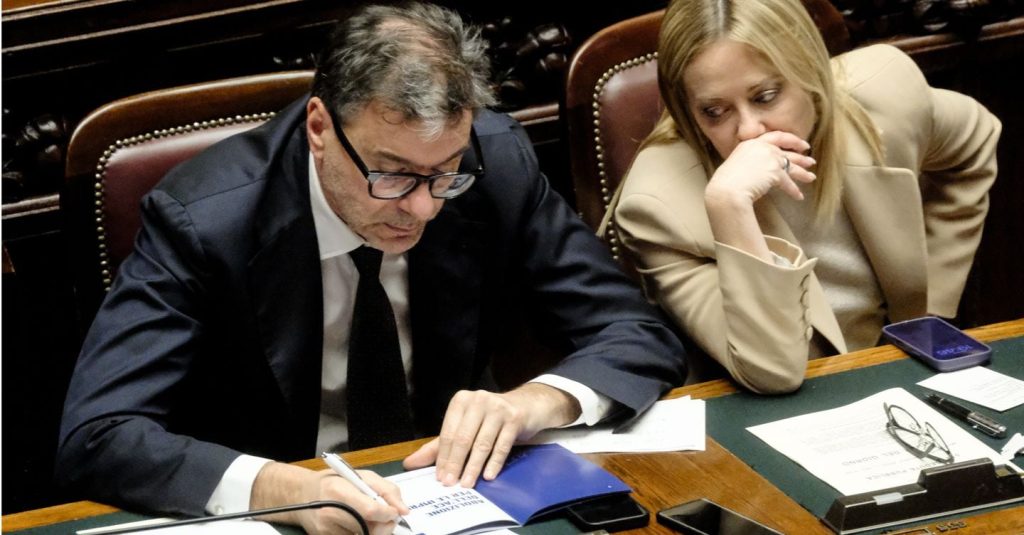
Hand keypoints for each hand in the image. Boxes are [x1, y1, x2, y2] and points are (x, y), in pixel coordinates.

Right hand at [251, 462, 408, 534]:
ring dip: (374, 532)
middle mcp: (330, 512)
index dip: (387, 514)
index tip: (394, 513)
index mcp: (339, 490)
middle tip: (386, 519)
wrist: (302, 495)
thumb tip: (404, 511)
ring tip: (371, 521)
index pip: (370, 510)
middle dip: (384, 526)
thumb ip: (386, 490)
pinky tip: (359, 527)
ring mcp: (325, 530)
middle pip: (368, 529)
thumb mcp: (362, 476)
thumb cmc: (335, 482)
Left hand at [403, 383, 578, 487]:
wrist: (526, 405)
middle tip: (450, 484)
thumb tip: (410, 463)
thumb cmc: (490, 418)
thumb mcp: (464, 427)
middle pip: (463, 438)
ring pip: (482, 443)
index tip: (440, 478)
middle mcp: (478, 400)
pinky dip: (494, 463)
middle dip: (455, 464)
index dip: (442, 457)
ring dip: (473, 467)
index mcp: (461, 401)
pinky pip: (502, 445)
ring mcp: (498, 408)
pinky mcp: (515, 418)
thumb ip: (438, 446)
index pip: (448, 433)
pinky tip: (488, 476)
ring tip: (466, 484)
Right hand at [705, 130, 815, 205]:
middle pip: (787, 152)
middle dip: (801, 157)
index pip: (776, 136)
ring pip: (791, 166)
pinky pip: (788, 183)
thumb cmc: (726, 181)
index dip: (792, 139)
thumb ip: (749, 162)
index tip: (801, 145)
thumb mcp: (736, 163)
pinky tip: (799, 196)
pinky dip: (794, 191)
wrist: (726, 189)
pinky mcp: (775, 173)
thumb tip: (758, 170)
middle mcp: (763, 148)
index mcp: (751, 143)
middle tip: (810, 161)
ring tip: (811, 178)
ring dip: (803, 173)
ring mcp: (770, 159)